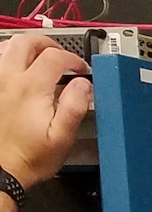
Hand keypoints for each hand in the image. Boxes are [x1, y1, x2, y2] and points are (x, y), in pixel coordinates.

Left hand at [0, 35, 92, 190]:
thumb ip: (74, 106)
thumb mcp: (62, 137)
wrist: (2, 168)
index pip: (55, 57)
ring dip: (26, 47)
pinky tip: (17, 68)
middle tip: (61, 55)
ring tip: (40, 58)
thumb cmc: (30, 157)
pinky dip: (8, 57)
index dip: (73, 59)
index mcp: (31, 88)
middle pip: (27, 42)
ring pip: (7, 46)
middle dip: (48, 44)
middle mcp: (9, 78)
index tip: (81, 69)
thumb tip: (84, 84)